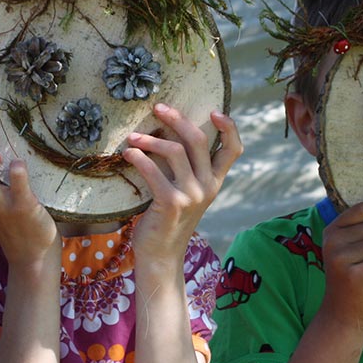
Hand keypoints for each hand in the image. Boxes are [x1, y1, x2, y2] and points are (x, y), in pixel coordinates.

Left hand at [122, 105, 241, 261]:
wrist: (161, 254)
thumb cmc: (170, 219)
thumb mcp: (188, 193)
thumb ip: (189, 170)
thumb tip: (171, 135)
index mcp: (215, 181)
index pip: (233, 150)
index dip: (229, 127)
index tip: (214, 110)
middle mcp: (208, 186)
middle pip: (199, 140)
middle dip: (177, 119)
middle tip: (158, 108)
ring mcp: (191, 195)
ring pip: (174, 151)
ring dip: (150, 140)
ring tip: (133, 138)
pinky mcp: (172, 203)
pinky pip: (153, 171)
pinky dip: (139, 158)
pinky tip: (128, 154)